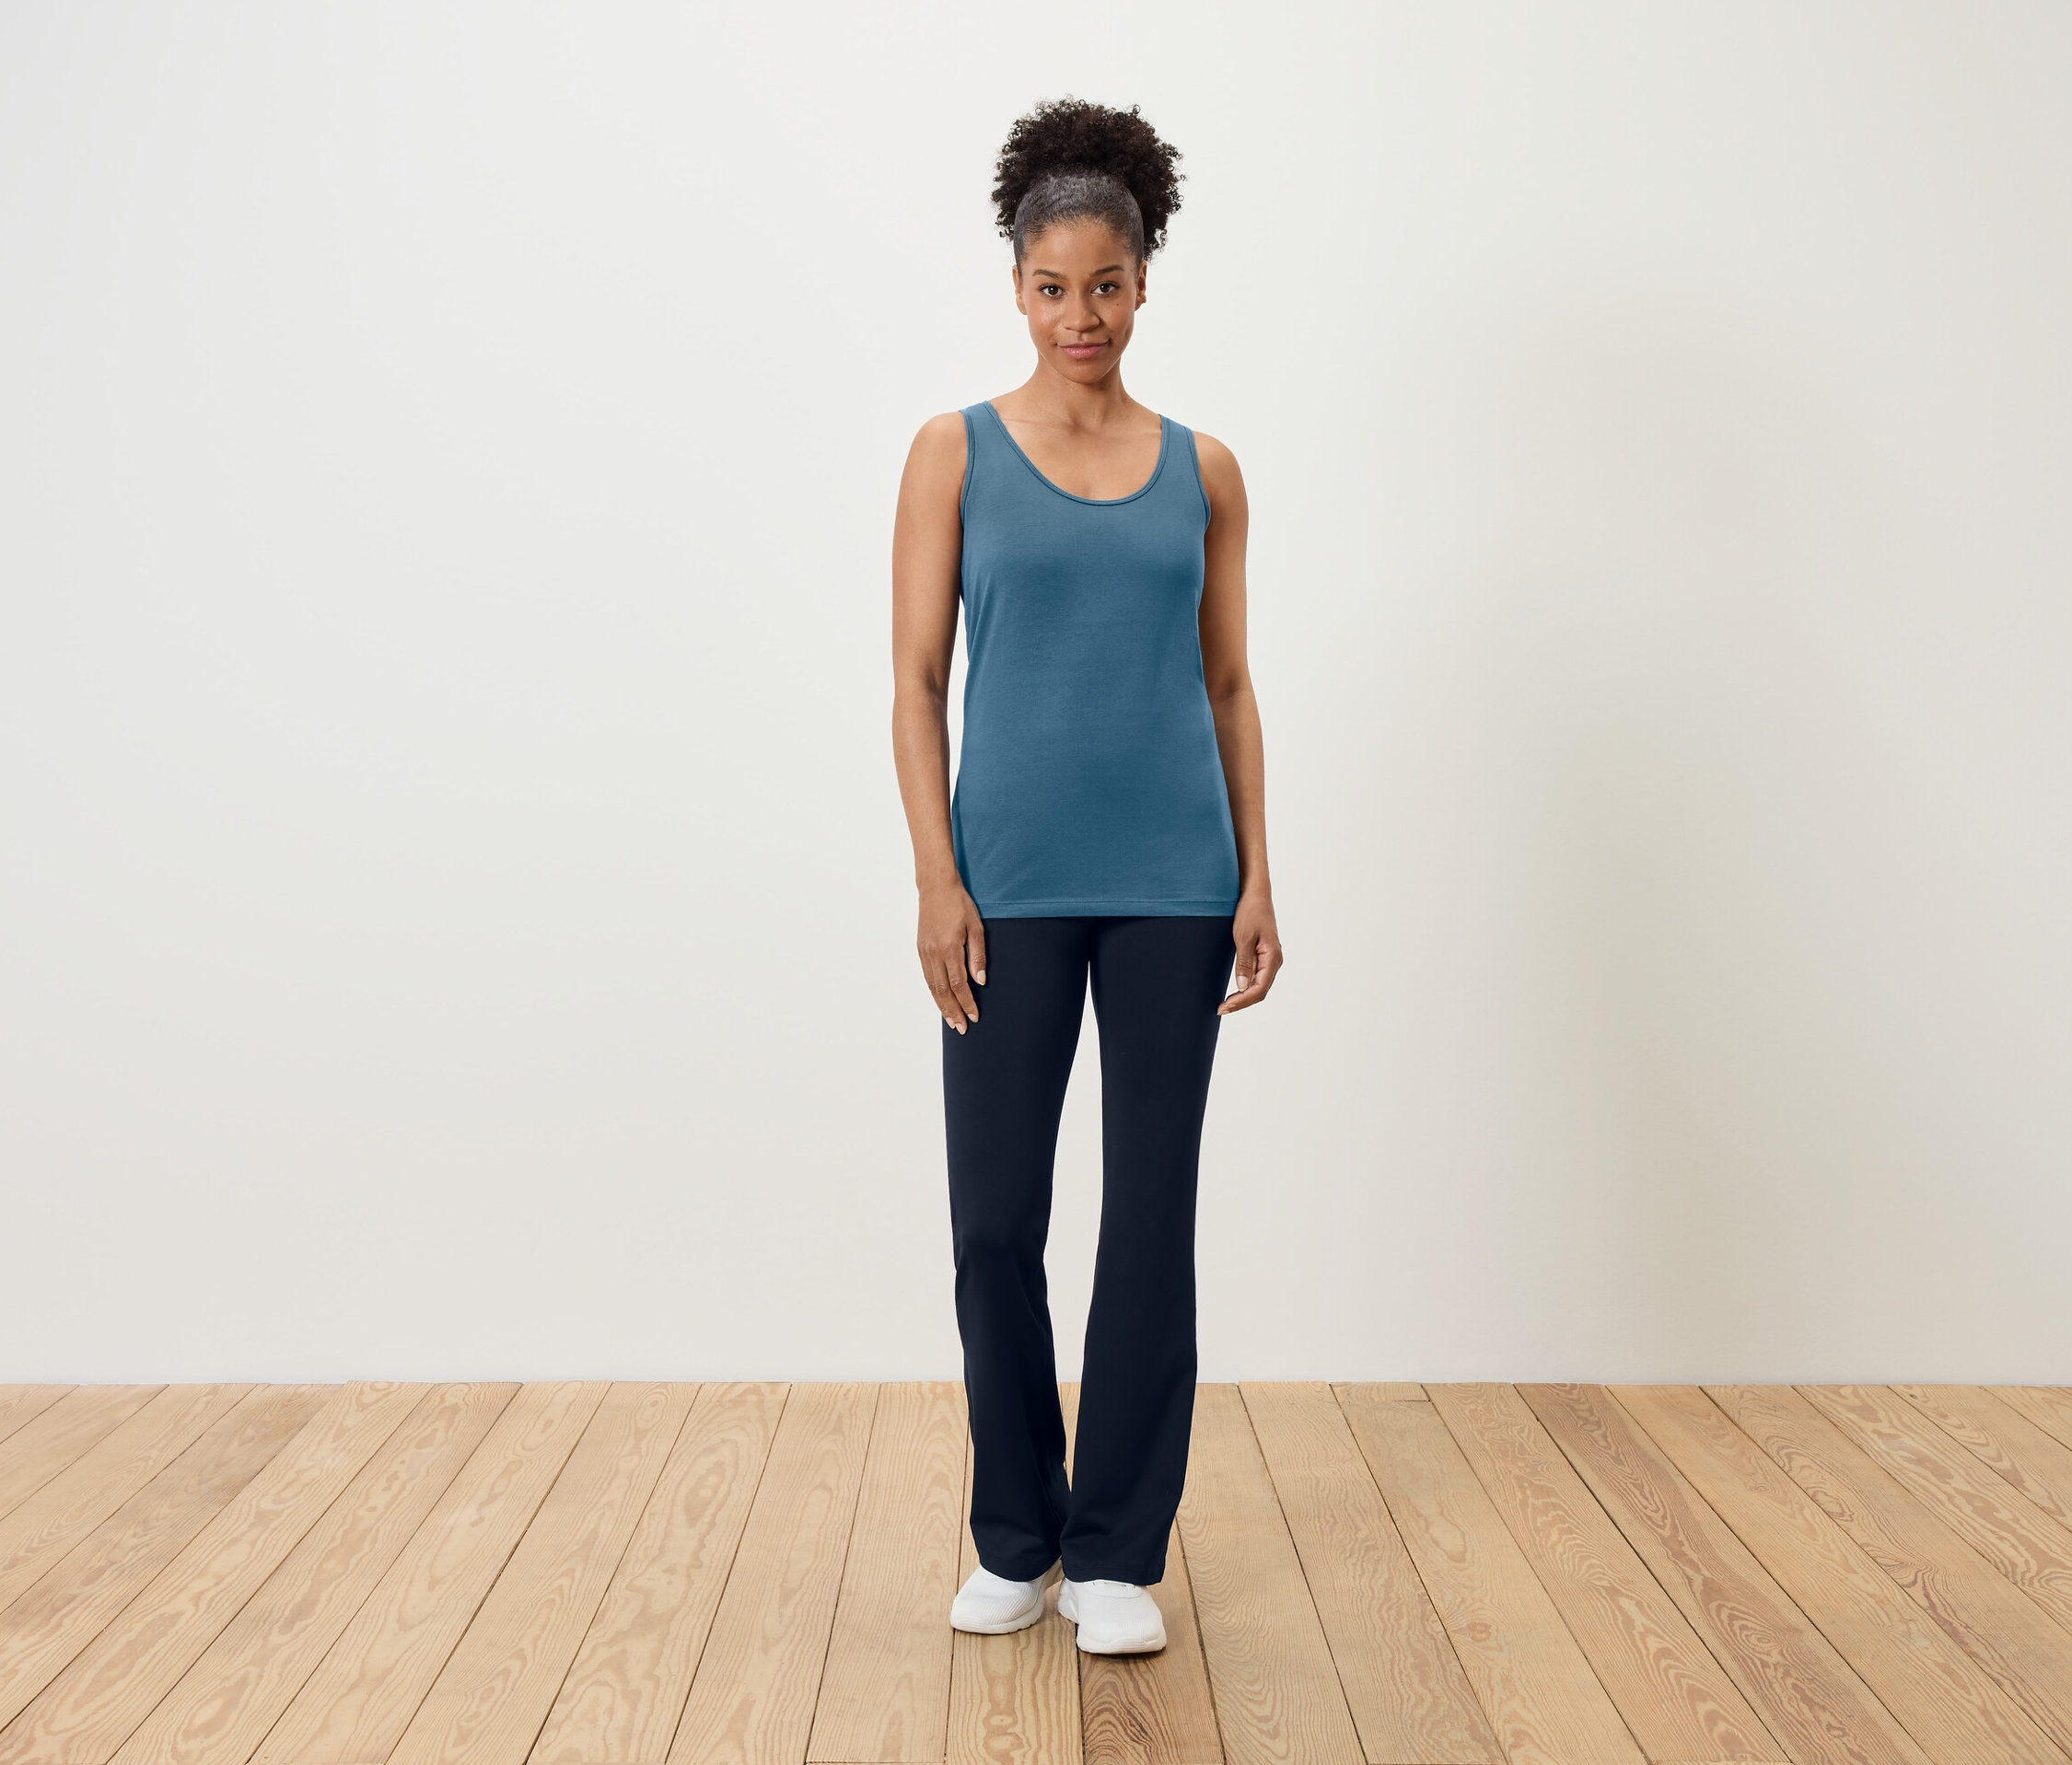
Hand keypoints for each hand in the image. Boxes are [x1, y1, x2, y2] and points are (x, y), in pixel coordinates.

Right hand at [918, 882, 985, 1032]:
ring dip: (942, 1006)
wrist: (936, 887)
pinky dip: (934, 992)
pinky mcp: (920, 950)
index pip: (959, 984)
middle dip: (953, 1012)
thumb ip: (978, 956)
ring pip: (932, 987)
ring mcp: (924, 952)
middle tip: (962, 1028)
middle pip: (943, 991)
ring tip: (951, 1021)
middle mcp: (934, 953)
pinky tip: (941, 1000)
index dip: (967, 1003)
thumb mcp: (976, 928)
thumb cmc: (959, 904)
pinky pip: (927, 977)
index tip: (975, 1016)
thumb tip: (980, 982)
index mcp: (949, 948)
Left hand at [1217, 893, 1281, 1013]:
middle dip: (1241, 1002)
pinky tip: (1234, 991)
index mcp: (1272, 957)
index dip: (1242, 1001)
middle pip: (1260, 991)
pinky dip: (1245, 987)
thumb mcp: (1243, 937)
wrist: (1256, 895)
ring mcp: (1269, 959)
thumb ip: (1243, 963)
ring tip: (1225, 1004)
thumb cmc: (1250, 912)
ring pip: (1258, 986)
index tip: (1225, 1006)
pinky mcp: (1263, 956)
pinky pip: (1256, 977)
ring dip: (1243, 997)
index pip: (1259, 989)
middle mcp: (1274, 961)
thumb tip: (1242, 987)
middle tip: (1221, 1009)